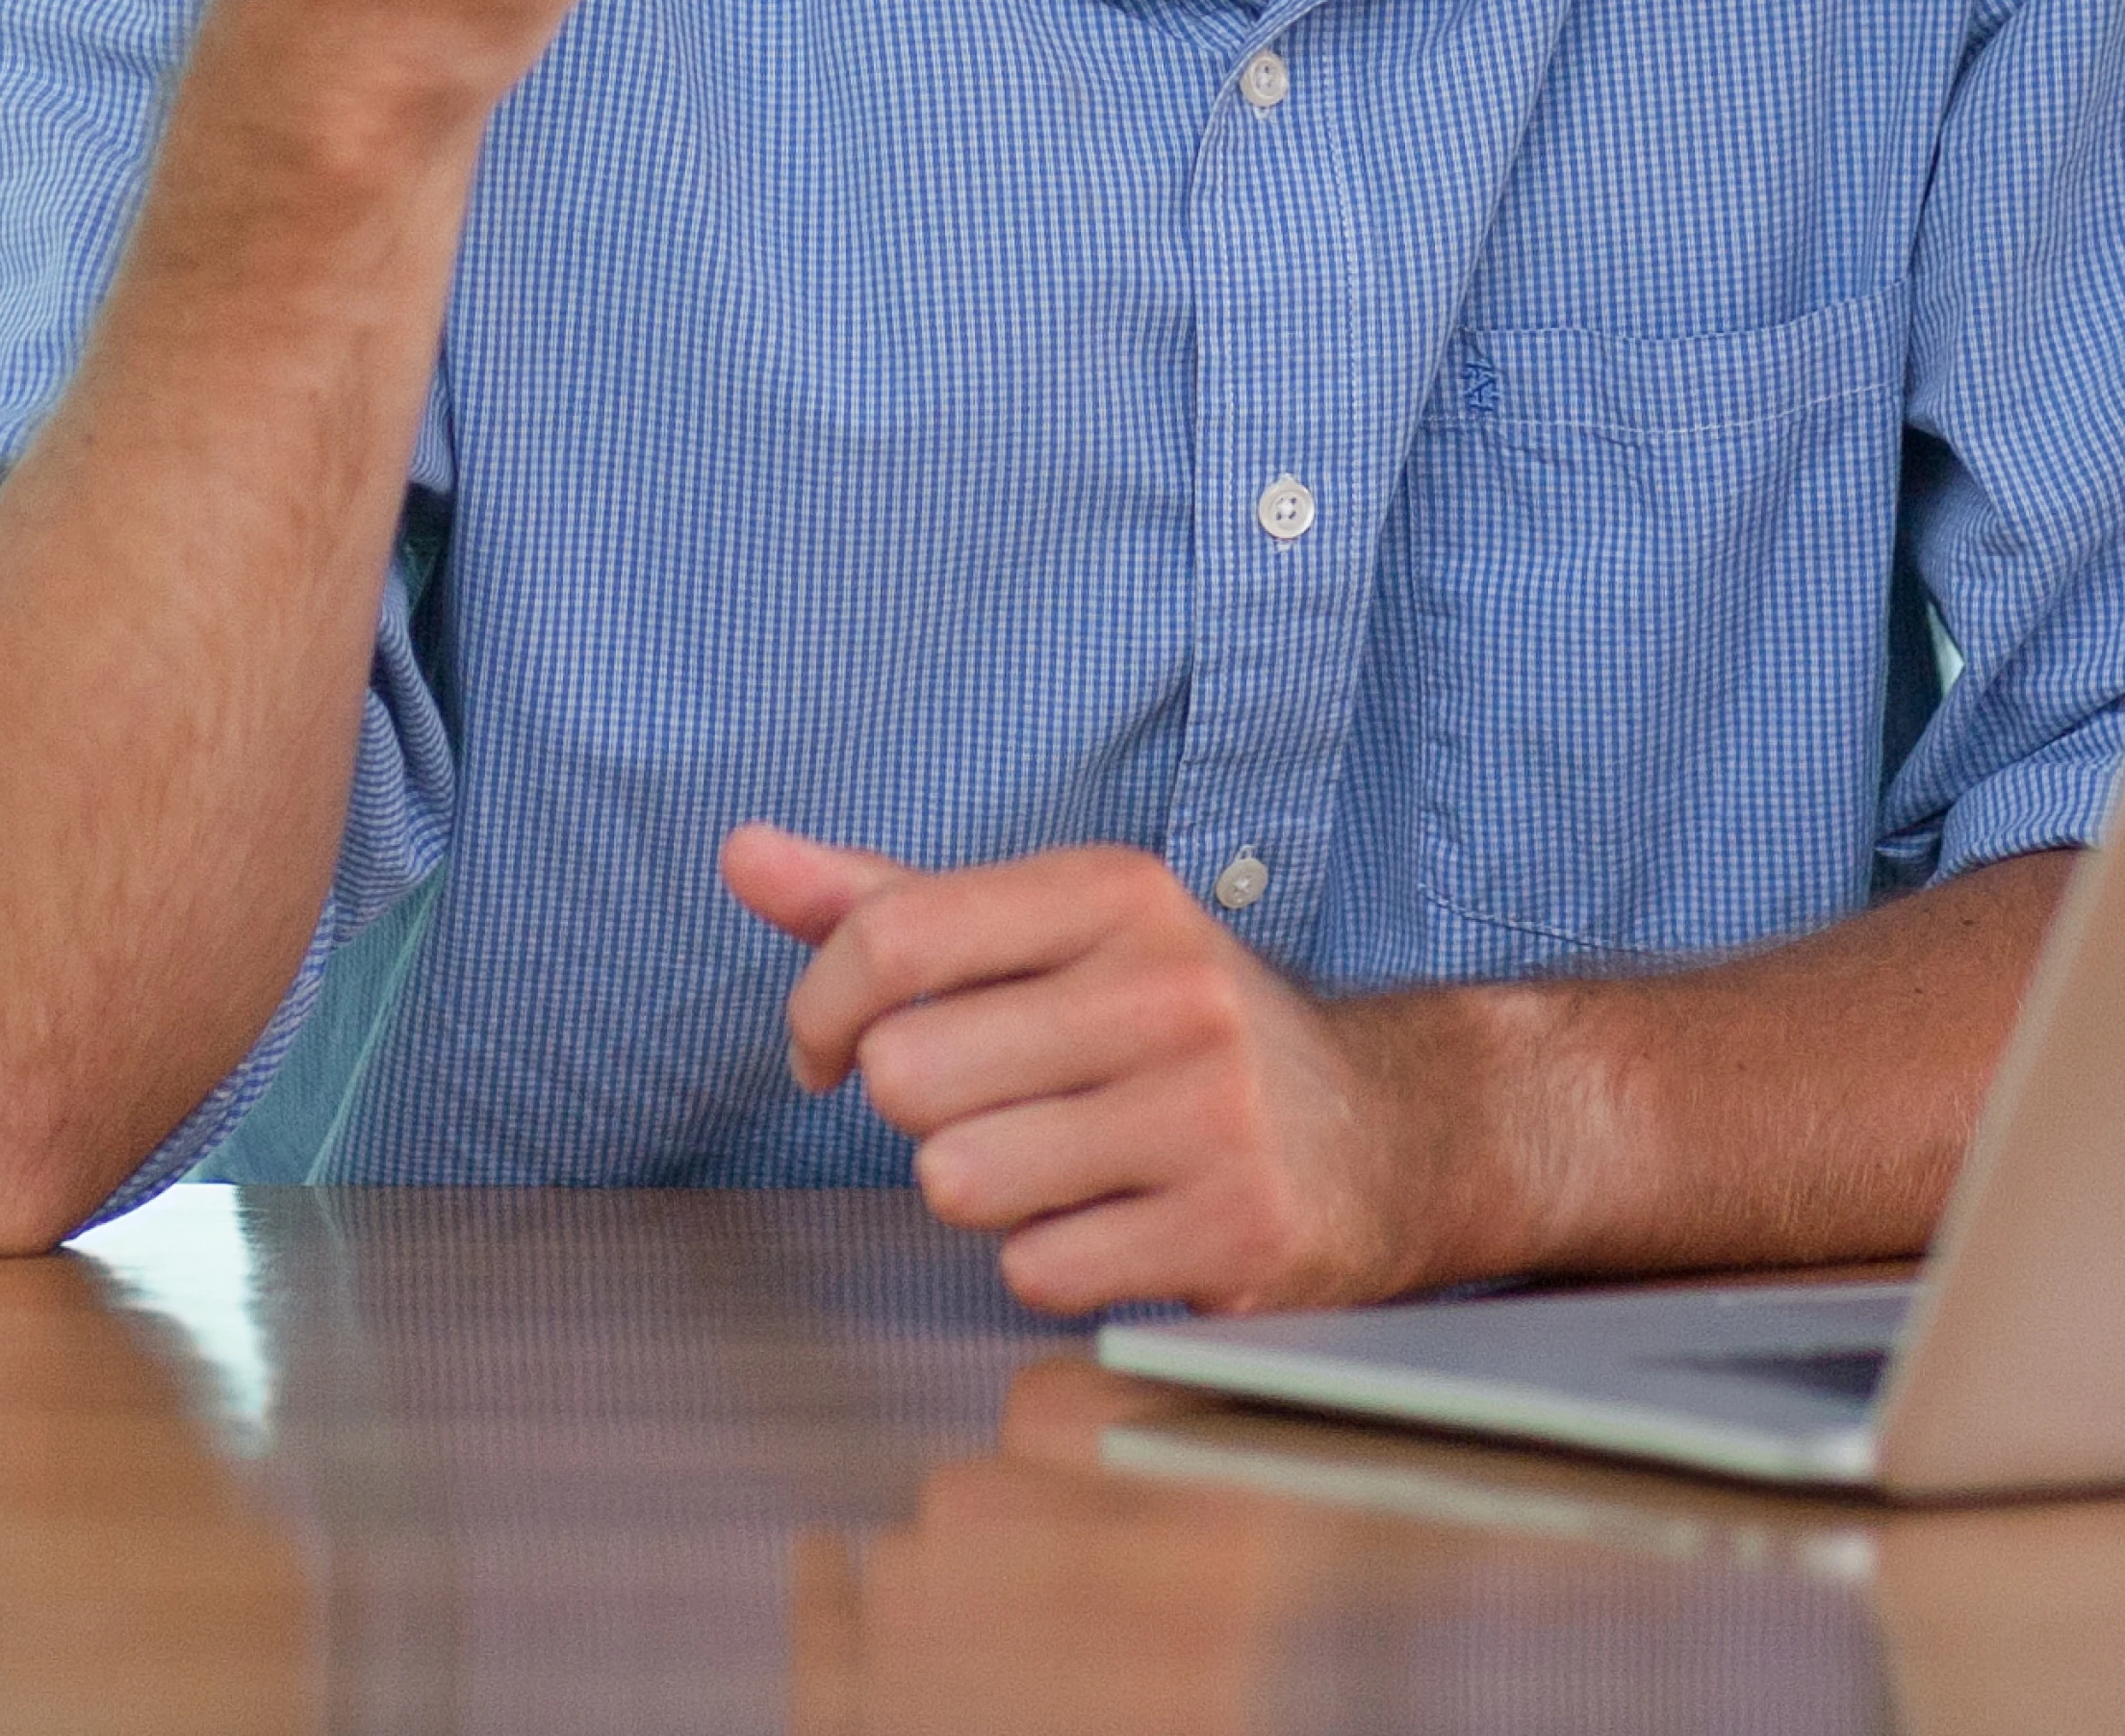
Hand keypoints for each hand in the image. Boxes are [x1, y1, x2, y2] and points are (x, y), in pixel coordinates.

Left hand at [720, 827, 1513, 1317]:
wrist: (1385, 1132)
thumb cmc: (1170, 1029)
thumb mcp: (1048, 938)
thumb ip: (888, 902)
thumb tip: (739, 853)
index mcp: (1114, 893)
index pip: (890, 939)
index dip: (820, 1013)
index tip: (830, 1052)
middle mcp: (1168, 989)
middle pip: (909, 1075)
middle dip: (922, 1112)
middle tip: (992, 1108)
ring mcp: (1209, 1112)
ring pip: (960, 1181)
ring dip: (985, 1191)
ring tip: (1060, 1164)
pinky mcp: (1232, 1230)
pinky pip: (1038, 1270)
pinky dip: (1054, 1262)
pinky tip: (1117, 1223)